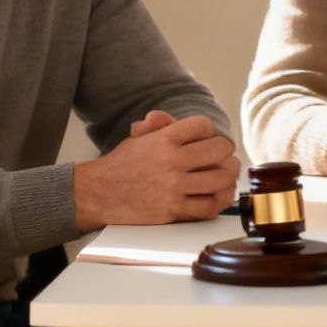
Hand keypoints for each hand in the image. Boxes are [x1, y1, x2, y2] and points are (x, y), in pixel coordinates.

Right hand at [75, 112, 238, 229]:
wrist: (98, 194)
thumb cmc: (122, 165)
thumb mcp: (138, 138)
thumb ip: (158, 125)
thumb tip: (163, 116)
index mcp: (164, 139)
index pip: (204, 126)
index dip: (208, 130)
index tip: (208, 138)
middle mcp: (171, 161)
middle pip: (219, 150)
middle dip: (226, 151)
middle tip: (225, 156)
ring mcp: (174, 187)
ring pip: (220, 180)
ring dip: (227, 177)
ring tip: (226, 176)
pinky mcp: (173, 210)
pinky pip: (209, 206)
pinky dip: (218, 202)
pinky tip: (216, 196)